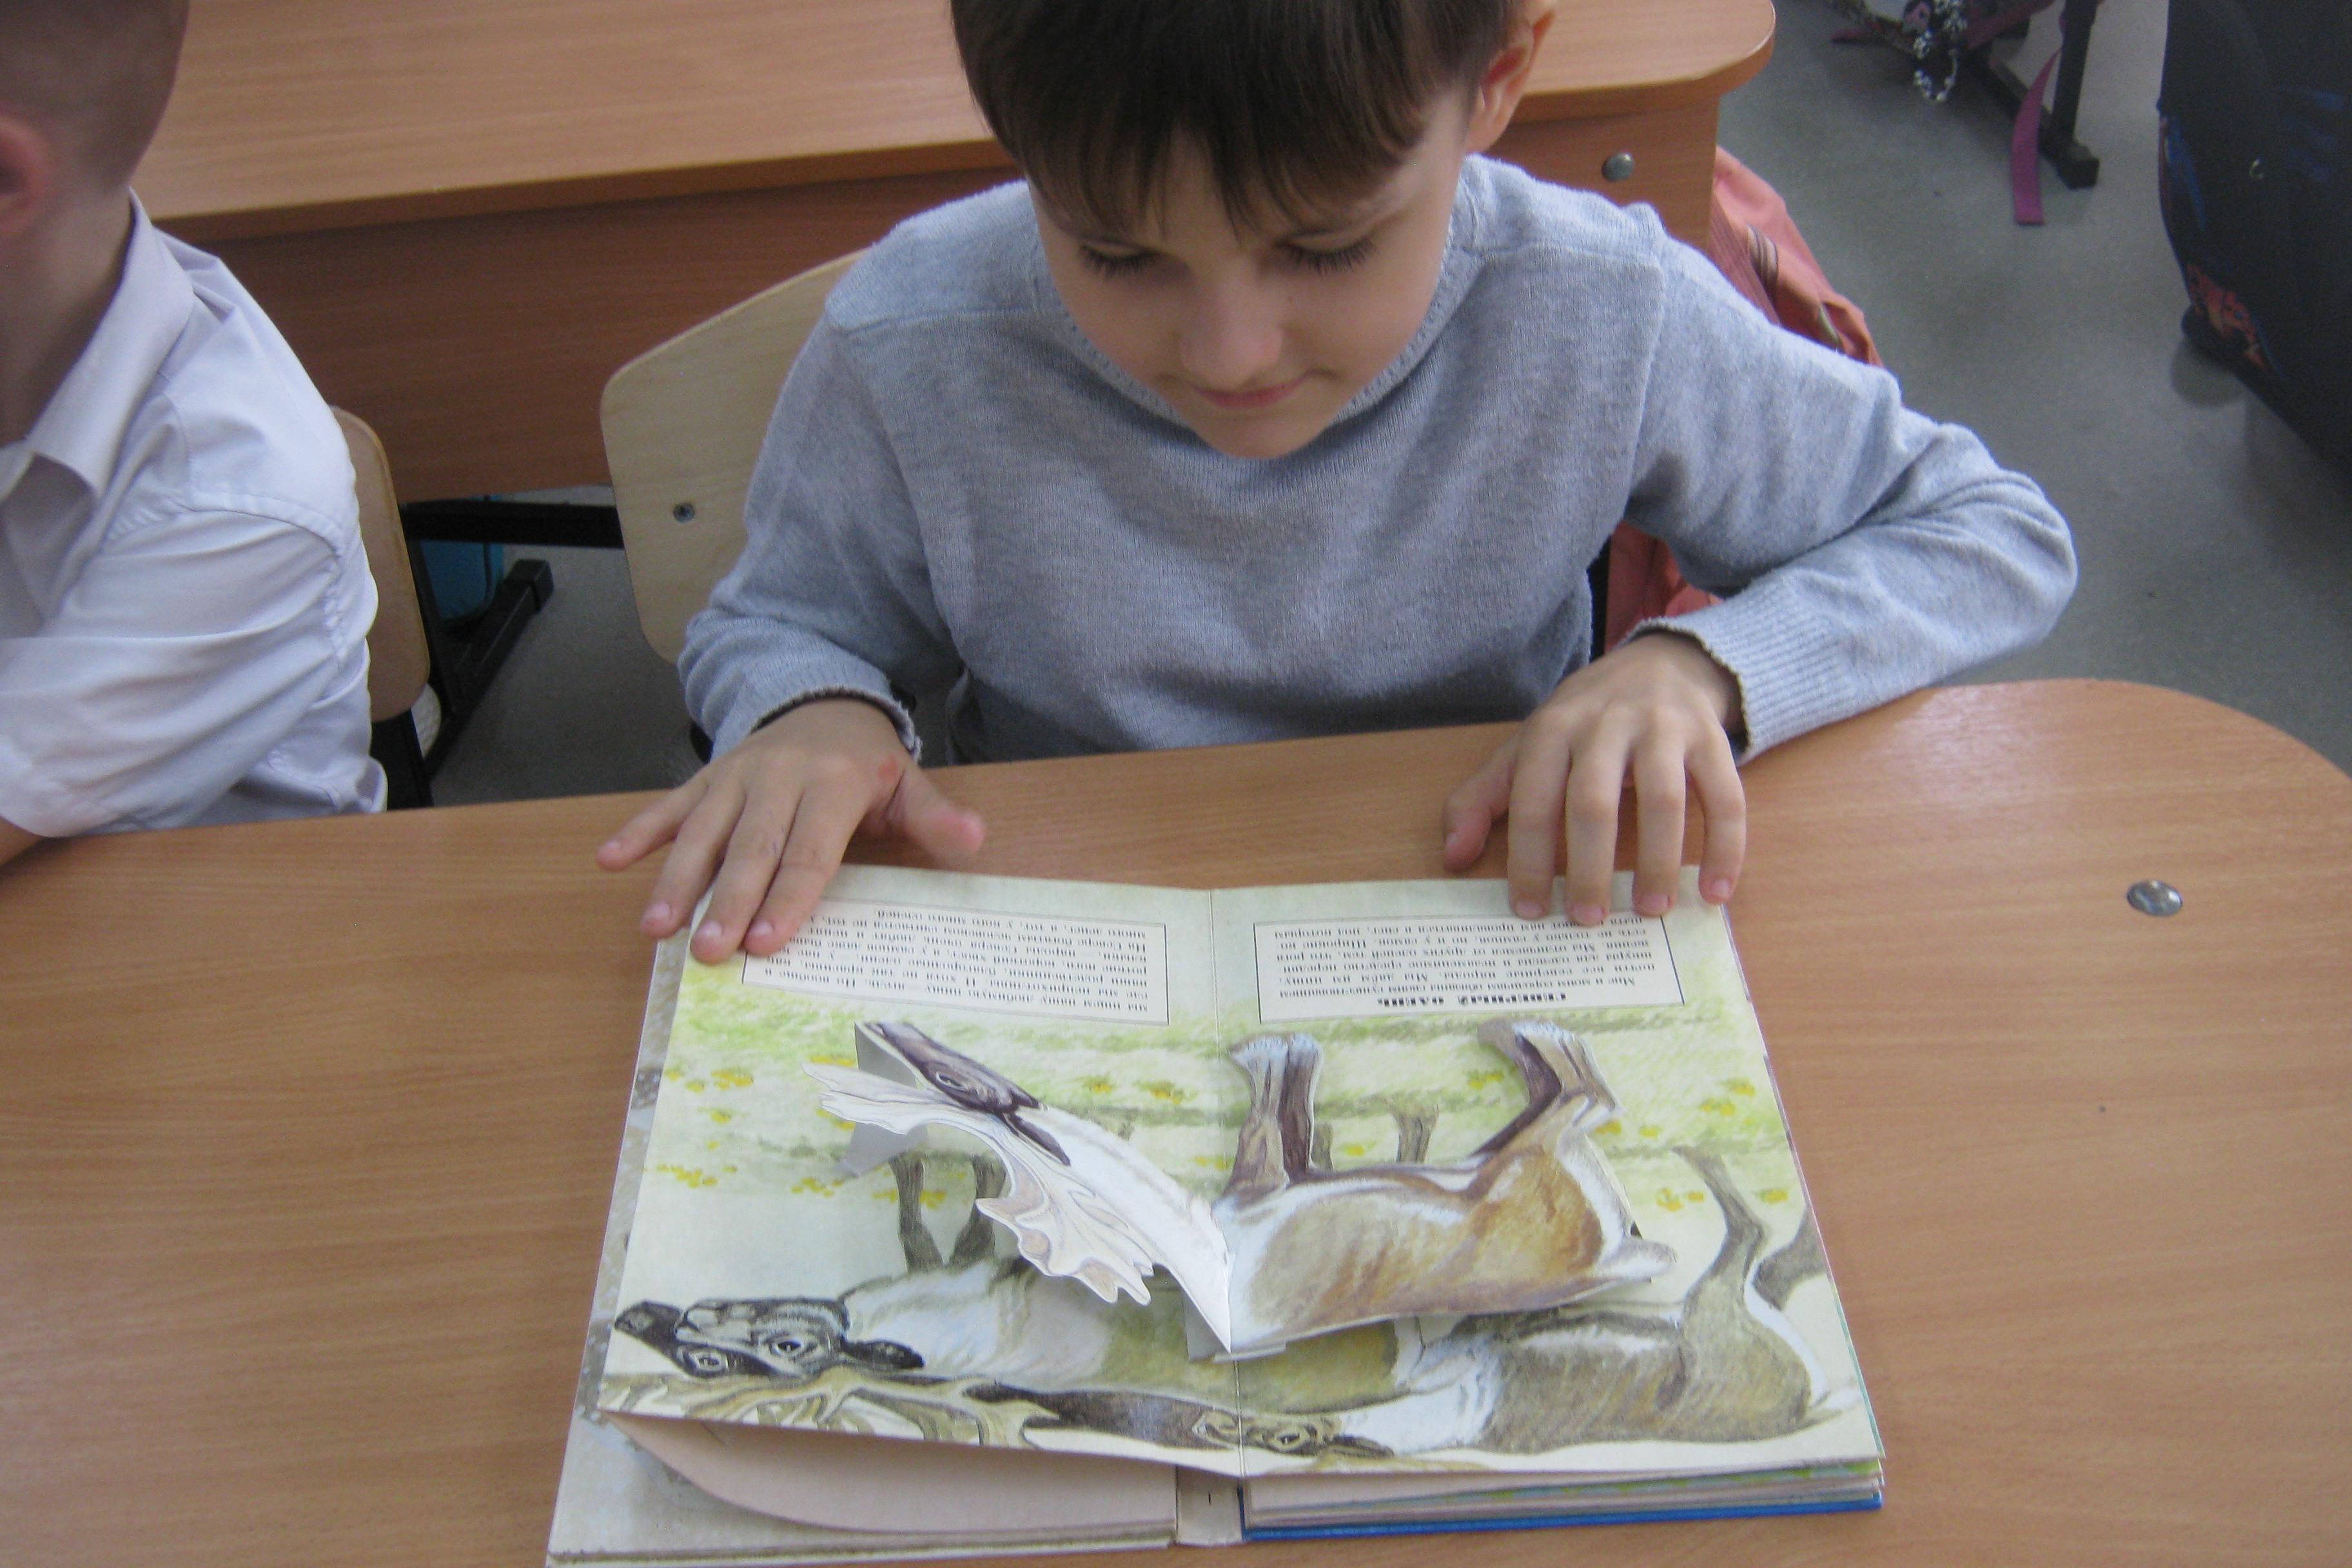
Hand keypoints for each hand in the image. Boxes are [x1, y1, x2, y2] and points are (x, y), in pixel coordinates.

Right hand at [598, 698, 984, 961]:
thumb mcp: (906, 783)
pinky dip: (639, 830)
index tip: (768, 942)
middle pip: (751, 847)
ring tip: (656, 927)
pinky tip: (609, 861)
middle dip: (728, 900)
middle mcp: (779, 776)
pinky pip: (669, 804)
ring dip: (676, 878)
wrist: (824, 698)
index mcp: (834, 783)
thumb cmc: (867, 762)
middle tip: (707, 951)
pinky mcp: (706, 776)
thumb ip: (933, 816)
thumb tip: (975, 839)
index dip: (789, 896)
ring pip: (702, 830)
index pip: (809, 849)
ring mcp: (736, 775)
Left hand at [1441, 633, 1744, 923]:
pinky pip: (1725, 798)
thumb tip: (1453, 857)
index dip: (1528, 860)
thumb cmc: (1583, 724)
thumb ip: (1483, 798)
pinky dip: (1726, 849)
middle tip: (1587, 920)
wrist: (1659, 664)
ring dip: (1658, 863)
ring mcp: (1664, 729)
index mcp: (1552, 730)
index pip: (1532, 802)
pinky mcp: (1713, 740)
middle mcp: (1607, 724)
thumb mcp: (1526, 749)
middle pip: (1594, 803)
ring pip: (1664, 801)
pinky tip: (1715, 893)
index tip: (1531, 911)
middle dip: (1589, 869)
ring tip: (1651, 912)